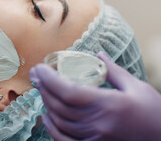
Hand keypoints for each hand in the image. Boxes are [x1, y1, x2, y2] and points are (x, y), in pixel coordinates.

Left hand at [30, 51, 160, 140]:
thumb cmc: (154, 113)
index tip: (40, 68)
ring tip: (40, 88)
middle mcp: (98, 123)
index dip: (49, 79)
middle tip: (35, 74)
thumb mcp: (137, 87)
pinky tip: (47, 117)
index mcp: (108, 104)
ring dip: (46, 103)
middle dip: (43, 87)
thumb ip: (113, 70)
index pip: (68, 91)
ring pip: (60, 121)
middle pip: (59, 105)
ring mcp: (95, 139)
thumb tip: (98, 54)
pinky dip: (52, 129)